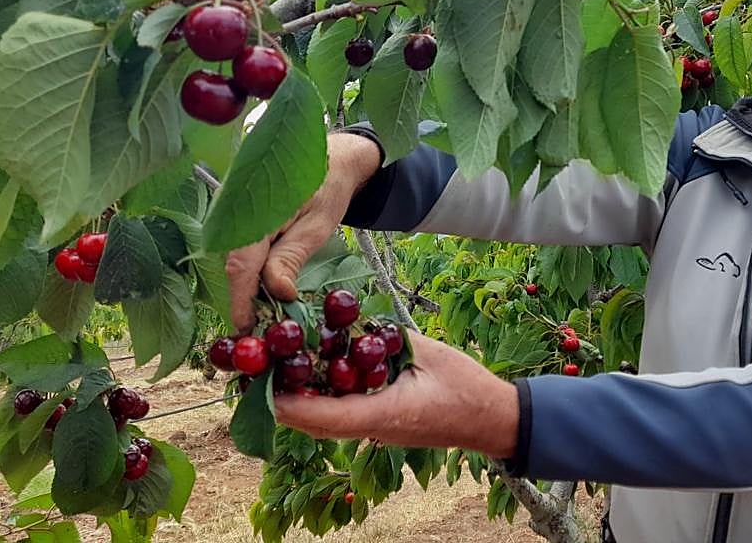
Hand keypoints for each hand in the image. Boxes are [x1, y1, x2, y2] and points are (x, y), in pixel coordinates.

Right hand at [225, 132, 380, 330]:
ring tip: (261, 311)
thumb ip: (292, 257)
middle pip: (231, 264)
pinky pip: (235, 248)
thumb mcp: (317, 226)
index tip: (245, 327)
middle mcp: (233, 208)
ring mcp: (229, 210)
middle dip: (242, 297)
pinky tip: (260, 286)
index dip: (240, 299)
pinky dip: (247, 269)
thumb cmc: (326, 188)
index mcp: (256, 208)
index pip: (240, 264)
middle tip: (257, 326)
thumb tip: (279, 294)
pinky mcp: (232, 216)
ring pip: (231, 258)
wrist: (327, 157)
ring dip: (244, 285)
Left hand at [274, 332, 519, 458]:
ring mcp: (376, 429)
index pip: (321, 415)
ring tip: (280, 365)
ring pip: (325, 420)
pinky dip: (324, 395)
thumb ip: (388, 339)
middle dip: (283, 399)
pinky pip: (343, 414)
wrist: (493, 419)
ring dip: (301, 398)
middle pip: (314, 421)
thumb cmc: (467, 388)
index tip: (259, 384)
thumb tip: (355, 322)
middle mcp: (372, 427)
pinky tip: (318, 368)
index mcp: (382, 414)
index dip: (286, 402)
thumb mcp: (428, 353)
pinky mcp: (382, 423)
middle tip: (259, 368)